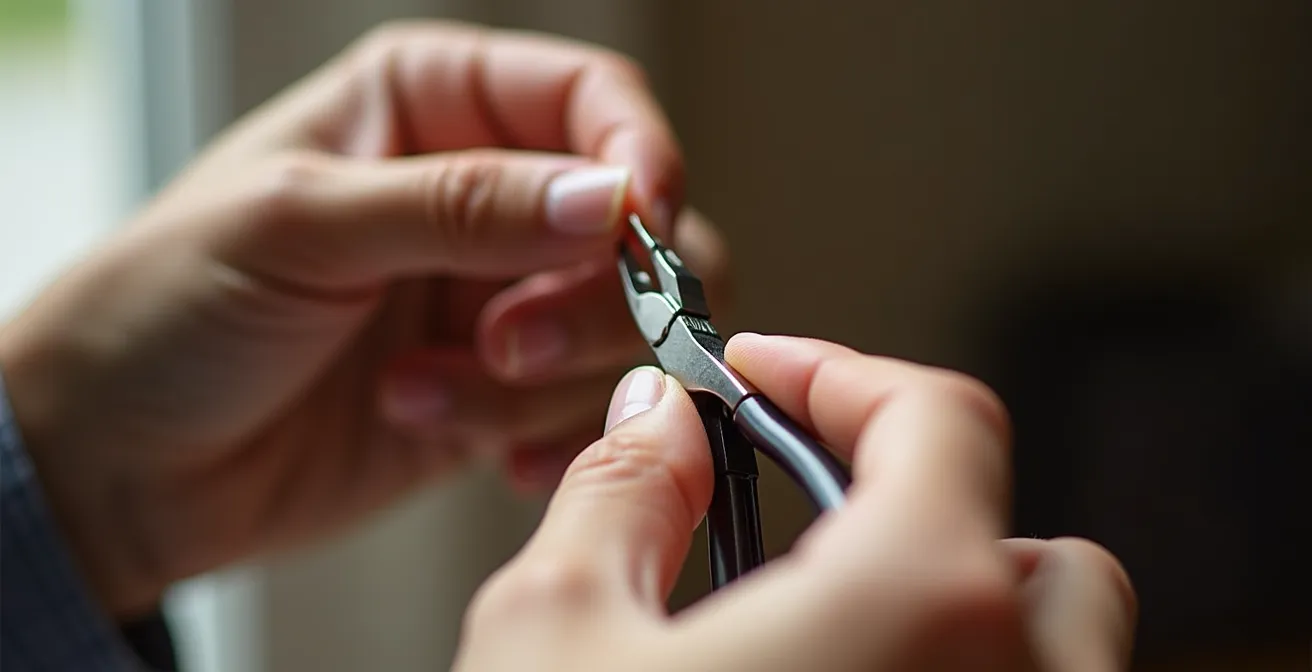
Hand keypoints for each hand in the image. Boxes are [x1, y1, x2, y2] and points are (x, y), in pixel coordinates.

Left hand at [0, 20, 727, 616]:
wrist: (117, 467)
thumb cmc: (166, 310)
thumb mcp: (298, 228)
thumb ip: (461, 207)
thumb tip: (610, 202)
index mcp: (429, 104)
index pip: (591, 100)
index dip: (637, 159)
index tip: (638, 227)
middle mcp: (482, 194)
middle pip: (634, 225)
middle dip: (591, 298)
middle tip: (506, 342)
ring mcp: (496, 296)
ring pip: (621, 326)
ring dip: (542, 382)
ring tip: (421, 395)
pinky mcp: (500, 392)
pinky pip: (589, 409)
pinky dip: (556, 439)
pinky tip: (484, 458)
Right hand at [455, 333, 1135, 670]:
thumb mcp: (551, 635)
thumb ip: (613, 496)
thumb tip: (647, 423)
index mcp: (916, 610)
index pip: (940, 421)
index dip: (839, 372)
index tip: (766, 375)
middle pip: (1042, 554)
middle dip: (931, 515)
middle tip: (817, 525)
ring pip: (1057, 658)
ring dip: (963, 614)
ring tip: (829, 628)